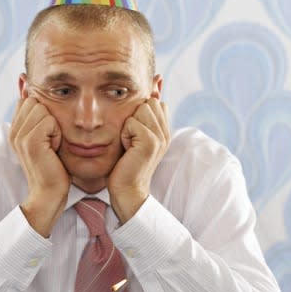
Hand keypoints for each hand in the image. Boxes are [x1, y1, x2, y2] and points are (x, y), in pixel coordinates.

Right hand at [9, 95, 69, 236]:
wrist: (49, 192)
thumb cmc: (53, 166)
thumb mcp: (43, 139)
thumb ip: (37, 118)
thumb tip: (32, 90)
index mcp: (14, 130)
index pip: (26, 100)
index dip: (42, 113)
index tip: (45, 134)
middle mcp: (13, 131)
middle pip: (34, 101)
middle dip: (48, 117)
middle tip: (49, 140)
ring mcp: (19, 136)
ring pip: (42, 109)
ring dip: (54, 126)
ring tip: (51, 145)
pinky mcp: (30, 142)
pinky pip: (49, 121)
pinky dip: (57, 134)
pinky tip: (53, 149)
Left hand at [108, 97, 169, 222]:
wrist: (127, 190)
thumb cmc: (126, 165)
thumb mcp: (136, 140)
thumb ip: (143, 122)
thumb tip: (141, 101)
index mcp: (165, 132)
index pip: (157, 103)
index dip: (141, 112)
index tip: (136, 133)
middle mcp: (166, 133)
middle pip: (150, 102)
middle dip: (136, 116)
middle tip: (132, 138)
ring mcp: (161, 137)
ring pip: (142, 108)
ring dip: (130, 124)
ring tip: (130, 142)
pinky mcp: (150, 142)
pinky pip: (132, 122)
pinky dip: (124, 134)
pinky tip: (127, 149)